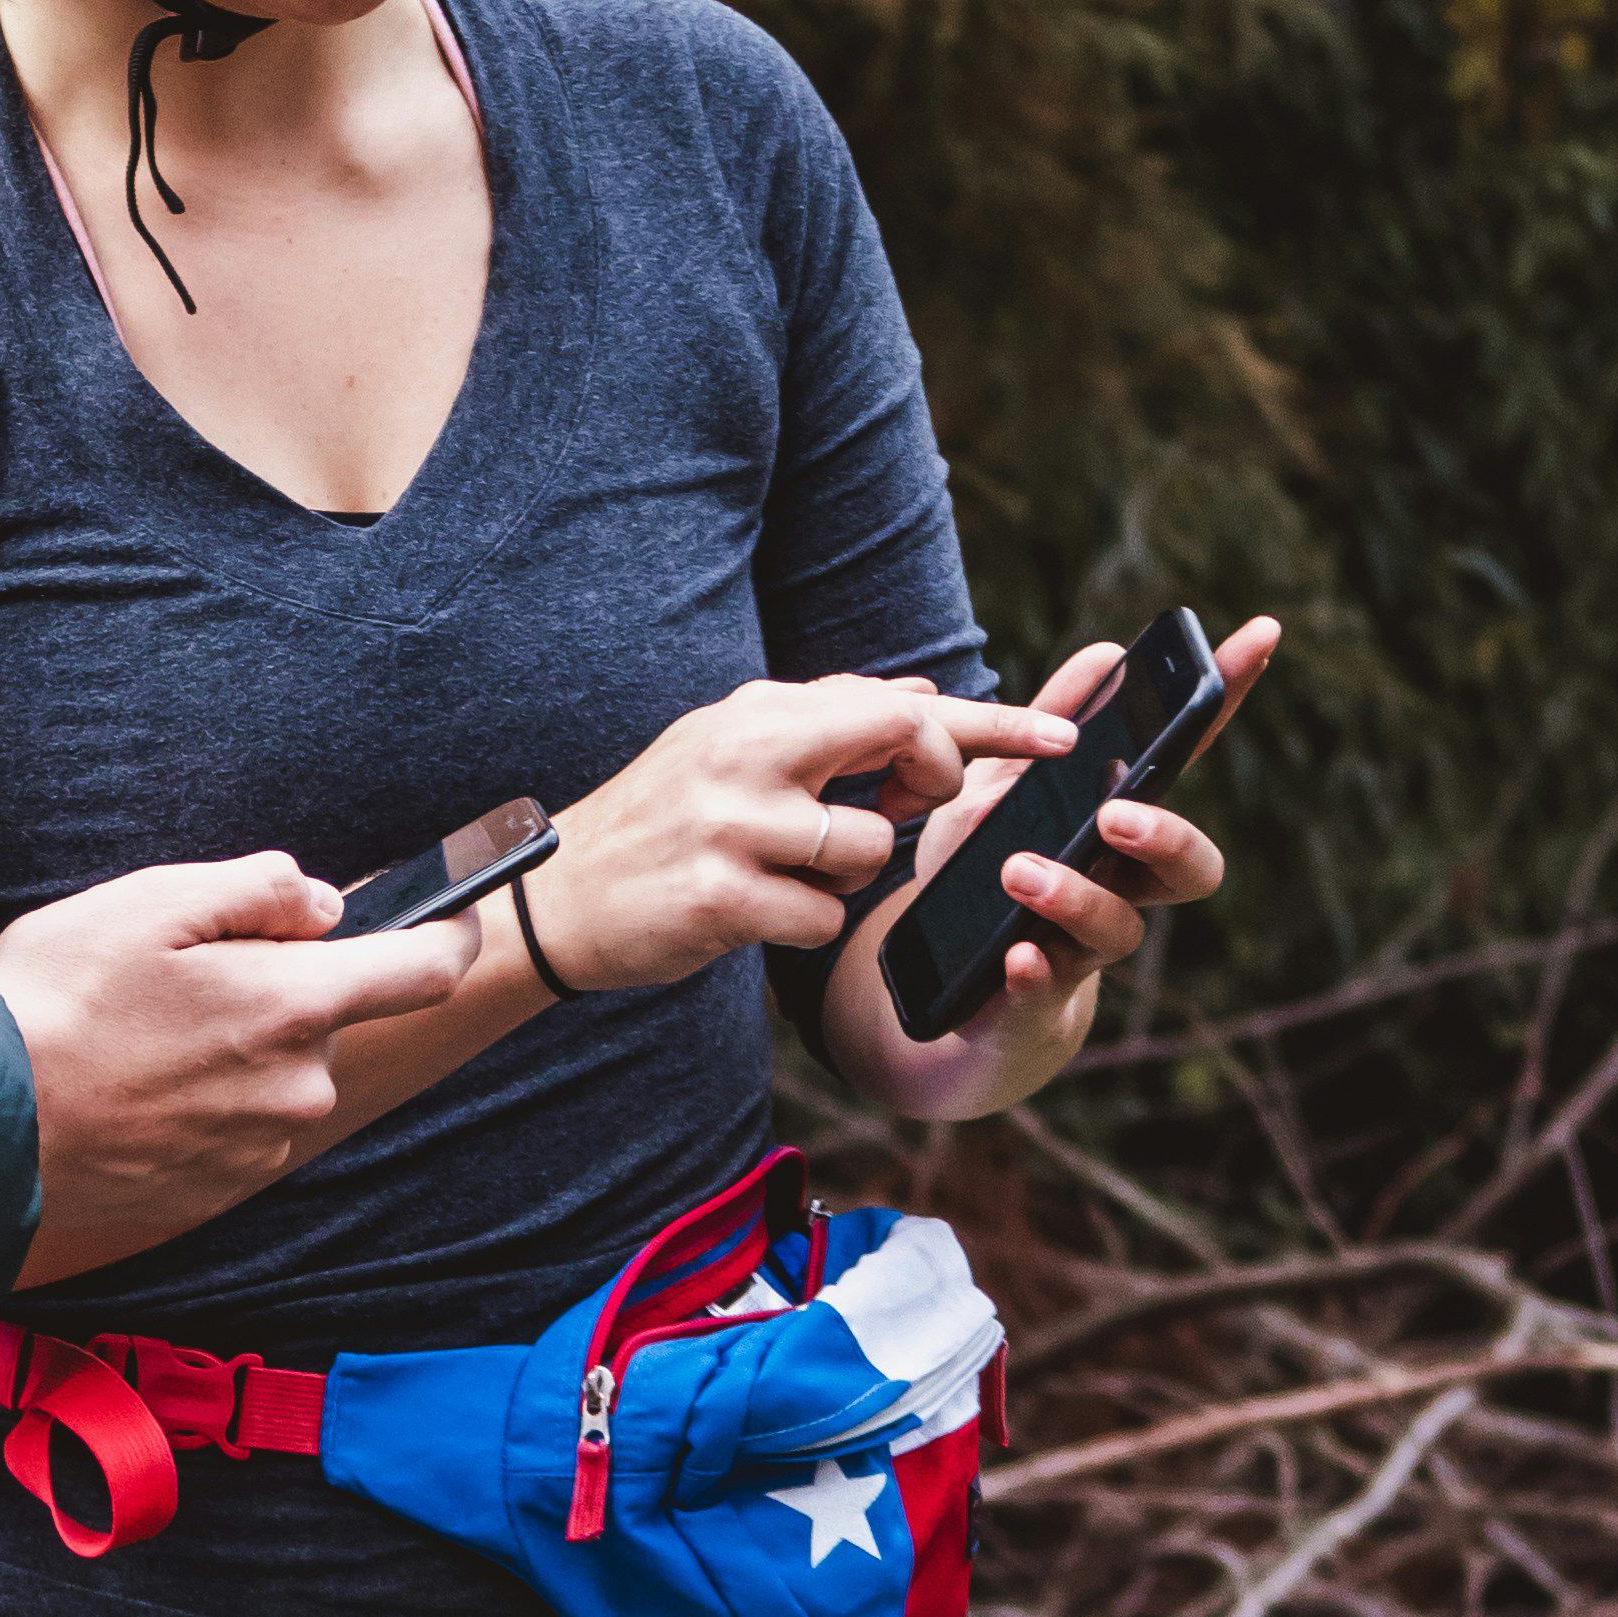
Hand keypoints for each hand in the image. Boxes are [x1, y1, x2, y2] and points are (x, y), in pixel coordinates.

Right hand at [0, 850, 479, 1285]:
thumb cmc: (56, 1006)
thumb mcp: (149, 904)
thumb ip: (258, 889)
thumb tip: (324, 905)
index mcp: (294, 1007)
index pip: (424, 969)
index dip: (451, 931)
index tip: (456, 912)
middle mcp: (298, 1087)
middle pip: (325, 1017)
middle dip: (276, 988)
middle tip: (180, 976)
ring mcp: (262, 1146)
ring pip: (278, 1073)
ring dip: (234, 1047)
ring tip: (139, 1037)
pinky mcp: (222, 1189)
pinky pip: (239, 1124)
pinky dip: (204, 1100)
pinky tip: (135, 1087)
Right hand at [521, 670, 1069, 999]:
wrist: (555, 895)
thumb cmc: (658, 823)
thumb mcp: (730, 748)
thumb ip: (826, 722)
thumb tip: (921, 691)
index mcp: (756, 712)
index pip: (895, 699)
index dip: (989, 721)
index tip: (1062, 737)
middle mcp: (746, 752)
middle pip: (900, 736)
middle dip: (934, 775)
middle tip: (917, 803)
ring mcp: (730, 824)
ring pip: (869, 848)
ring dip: (848, 875)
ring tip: (786, 873)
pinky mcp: (717, 897)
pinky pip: (821, 917)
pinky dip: (806, 925)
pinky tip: (754, 915)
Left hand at [817, 614, 1280, 1121]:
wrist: (945, 988)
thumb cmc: (987, 874)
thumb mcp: (1001, 791)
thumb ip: (1047, 731)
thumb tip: (1104, 653)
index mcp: (1120, 829)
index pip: (1184, 762)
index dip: (1227, 699)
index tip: (1258, 632)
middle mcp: (1121, 890)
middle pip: (1188, 869)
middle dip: (1167, 838)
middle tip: (1117, 815)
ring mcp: (1083, 950)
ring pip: (1116, 931)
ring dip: (1074, 896)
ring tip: (1019, 871)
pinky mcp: (1034, 1001)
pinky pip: (1044, 991)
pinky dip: (1033, 973)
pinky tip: (1017, 953)